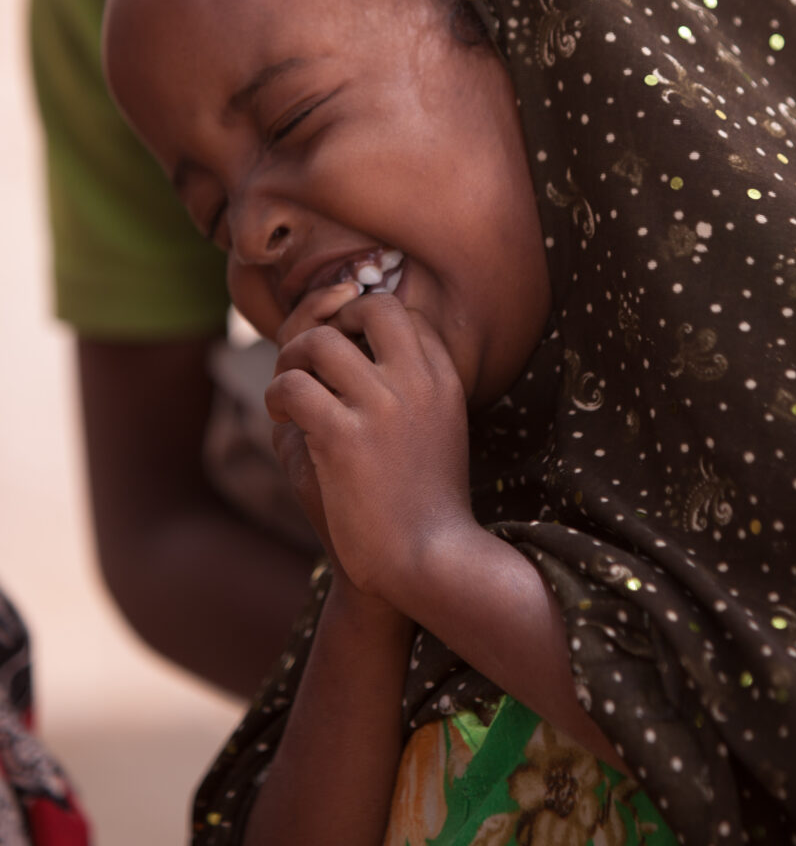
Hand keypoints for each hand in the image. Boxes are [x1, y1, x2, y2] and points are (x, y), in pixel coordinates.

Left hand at [266, 294, 473, 602]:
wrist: (432, 563)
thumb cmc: (422, 506)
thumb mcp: (432, 433)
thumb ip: (397, 389)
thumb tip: (337, 346)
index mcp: (444, 382)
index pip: (406, 316)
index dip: (365, 325)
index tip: (345, 356)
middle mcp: (419, 384)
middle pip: (374, 306)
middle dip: (334, 318)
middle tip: (313, 357)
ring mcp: (383, 407)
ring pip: (321, 341)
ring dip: (293, 358)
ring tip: (289, 390)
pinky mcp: (345, 437)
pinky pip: (293, 386)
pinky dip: (277, 397)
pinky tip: (283, 420)